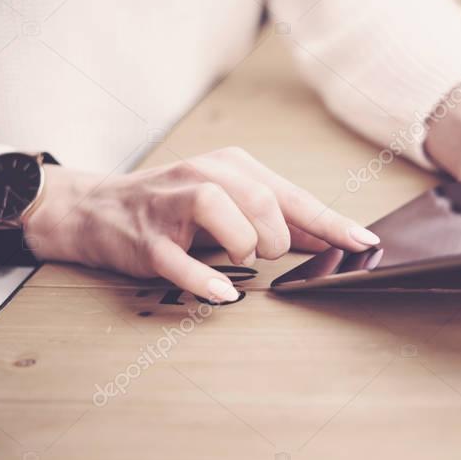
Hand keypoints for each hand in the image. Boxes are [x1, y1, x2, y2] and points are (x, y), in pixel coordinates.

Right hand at [22, 147, 379, 302]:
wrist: (97, 209)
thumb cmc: (175, 209)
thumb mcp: (230, 202)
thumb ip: (278, 219)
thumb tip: (330, 240)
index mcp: (232, 165)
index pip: (291, 195)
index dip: (330, 222)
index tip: (363, 243)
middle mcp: (203, 175)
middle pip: (260, 199)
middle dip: (277, 235)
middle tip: (267, 254)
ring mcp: (170, 206)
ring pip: (219, 210)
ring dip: (242, 243)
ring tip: (242, 259)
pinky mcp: (146, 238)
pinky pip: (176, 258)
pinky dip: (203, 278)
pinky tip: (223, 294)